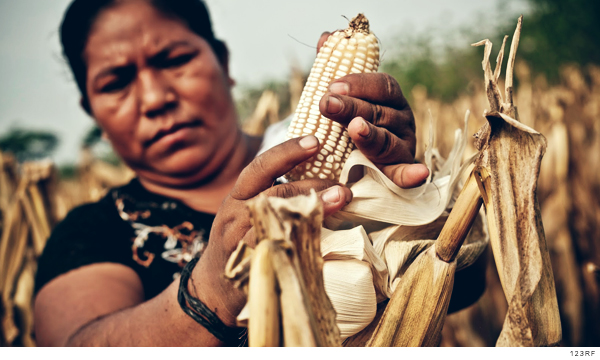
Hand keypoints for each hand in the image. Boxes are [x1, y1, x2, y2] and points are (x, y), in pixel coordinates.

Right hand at [192, 135, 351, 326]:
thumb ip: (273, 194)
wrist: (212, 287)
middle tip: (342, 186)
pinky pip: (278, 251)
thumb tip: (320, 177)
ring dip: (313, 211)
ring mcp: (240, 242)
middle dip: (311, 186)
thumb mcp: (246, 211)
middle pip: (274, 193)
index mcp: (237, 196)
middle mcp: (235, 215)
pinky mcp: (250, 266)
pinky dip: (302, 242)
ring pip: (277, 221)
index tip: (316, 141)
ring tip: (340, 202)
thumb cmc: (237, 240)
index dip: (288, 152)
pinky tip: (324, 237)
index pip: (261, 167)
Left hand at [316, 32, 428, 188]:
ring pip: (387, 140)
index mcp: (390, 98)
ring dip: (371, 135)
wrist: (353, 159)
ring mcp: (403, 145)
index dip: (359, 84)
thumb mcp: (340, 95)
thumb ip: (333, 66)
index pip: (382, 85)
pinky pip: (405, 173)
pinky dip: (412, 174)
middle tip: (326, 103)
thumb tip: (327, 37)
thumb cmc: (349, 120)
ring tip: (355, 129)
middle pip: (379, 111)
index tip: (332, 85)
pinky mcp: (400, 170)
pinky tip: (419, 174)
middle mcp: (401, 119)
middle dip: (351, 107)